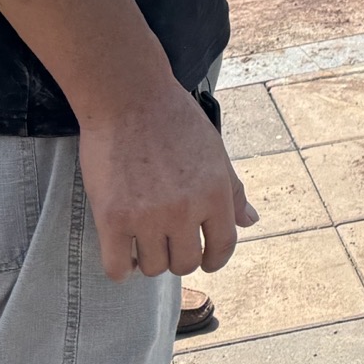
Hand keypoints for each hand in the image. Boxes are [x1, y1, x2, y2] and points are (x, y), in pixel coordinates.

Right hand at [78, 78, 257, 279]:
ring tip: (143, 239)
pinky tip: (122, 253)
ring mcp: (147, 216)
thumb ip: (232, 191)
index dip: (215, 259)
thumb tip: (250, 221)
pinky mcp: (112, 219)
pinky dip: (120, 268)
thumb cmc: (173, 119)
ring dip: (149, 259)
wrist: (128, 96)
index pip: (223, 245)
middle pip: (185, 263)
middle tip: (168, 240)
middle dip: (179, 256)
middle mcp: (184, 209)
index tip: (206, 260)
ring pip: (152, 267)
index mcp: (214, 191)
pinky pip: (116, 267)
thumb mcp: (214, 150)